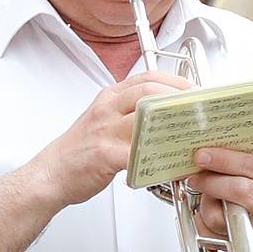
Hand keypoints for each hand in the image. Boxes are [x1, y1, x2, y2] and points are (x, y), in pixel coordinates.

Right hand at [48, 69, 191, 208]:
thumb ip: (130, 114)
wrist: (51, 174)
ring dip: (176, 128)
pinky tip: (174, 166)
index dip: (176, 82)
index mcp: (109, 97)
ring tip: (195, 136)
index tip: (194, 92)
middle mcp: (107, 109)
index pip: (147, 77)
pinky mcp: (106, 155)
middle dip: (181, 100)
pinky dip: (162, 160)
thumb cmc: (79, 151)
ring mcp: (106, 131)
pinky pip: (141, 154)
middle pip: (150, 92)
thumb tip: (166, 116)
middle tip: (201, 113)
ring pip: (148, 119)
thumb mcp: (102, 120)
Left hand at [192, 142, 252, 251]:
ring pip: (222, 214)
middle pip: (240, 190)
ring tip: (199, 189)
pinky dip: (201, 217)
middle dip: (211, 181)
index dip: (223, 159)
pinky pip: (211, 230)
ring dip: (205, 201)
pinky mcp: (238, 239)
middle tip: (194, 176)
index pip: (249, 165)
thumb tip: (202, 150)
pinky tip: (204, 208)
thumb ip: (234, 156)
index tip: (201, 155)